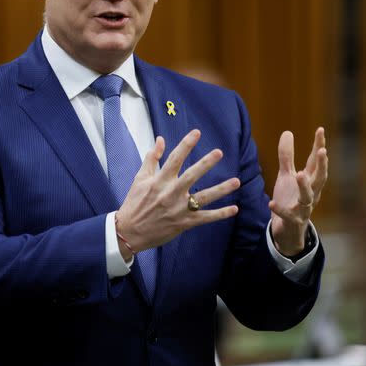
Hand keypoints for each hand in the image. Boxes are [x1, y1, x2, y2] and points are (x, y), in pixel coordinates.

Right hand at [115, 130, 240, 256]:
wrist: (129, 232)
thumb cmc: (134, 203)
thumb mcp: (140, 179)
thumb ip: (152, 158)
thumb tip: (160, 139)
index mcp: (159, 181)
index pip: (174, 159)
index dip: (185, 145)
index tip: (196, 133)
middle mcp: (170, 194)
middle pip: (191, 176)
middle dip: (205, 164)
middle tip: (219, 152)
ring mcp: (179, 209)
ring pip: (203, 197)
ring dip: (221, 190)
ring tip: (236, 181)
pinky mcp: (184, 223)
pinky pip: (206, 218)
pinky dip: (220, 214)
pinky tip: (234, 208)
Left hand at [268, 127, 327, 255]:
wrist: (287, 230)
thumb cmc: (289, 199)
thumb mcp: (286, 176)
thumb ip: (287, 156)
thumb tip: (288, 132)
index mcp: (310, 181)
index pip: (316, 161)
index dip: (319, 145)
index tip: (320, 130)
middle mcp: (311, 193)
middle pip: (320, 178)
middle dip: (322, 165)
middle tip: (322, 151)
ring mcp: (304, 208)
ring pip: (308, 197)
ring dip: (305, 186)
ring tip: (299, 174)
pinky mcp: (293, 220)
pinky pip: (288, 215)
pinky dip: (280, 210)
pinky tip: (271, 203)